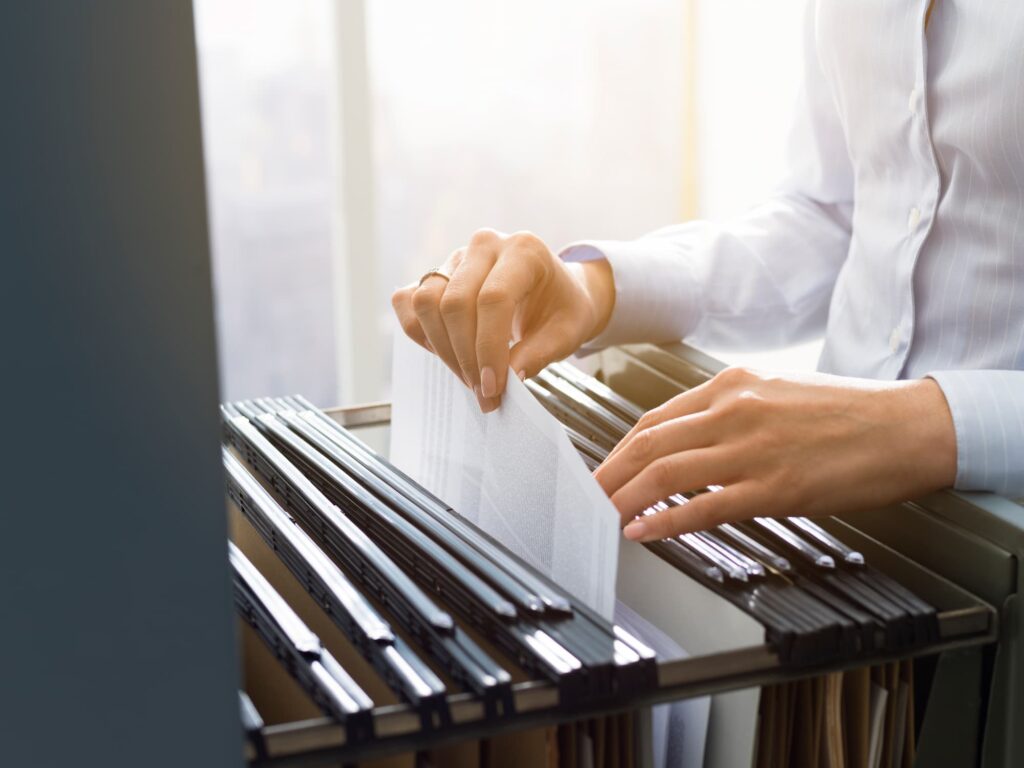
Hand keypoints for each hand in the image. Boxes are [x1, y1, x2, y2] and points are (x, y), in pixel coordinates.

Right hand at [392, 229, 614, 411]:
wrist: (555, 292)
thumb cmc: (562, 309)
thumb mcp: (566, 333)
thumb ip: (539, 354)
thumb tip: (508, 378)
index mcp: (524, 251)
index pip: (493, 299)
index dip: (488, 348)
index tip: (493, 387)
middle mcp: (485, 245)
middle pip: (455, 302)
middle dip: (465, 357)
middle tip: (483, 391)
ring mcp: (455, 257)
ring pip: (426, 302)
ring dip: (443, 349)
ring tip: (469, 377)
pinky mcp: (435, 274)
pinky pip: (408, 302)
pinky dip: (420, 333)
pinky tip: (447, 353)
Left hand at [593, 367, 957, 540]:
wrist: (907, 427)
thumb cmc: (849, 411)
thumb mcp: (778, 392)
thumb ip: (731, 410)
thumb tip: (691, 438)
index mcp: (732, 386)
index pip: (655, 419)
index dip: (621, 448)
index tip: (605, 468)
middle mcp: (733, 411)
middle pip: (647, 444)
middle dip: (607, 473)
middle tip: (585, 496)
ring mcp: (752, 449)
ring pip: (665, 473)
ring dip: (625, 498)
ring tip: (602, 517)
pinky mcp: (774, 487)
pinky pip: (704, 507)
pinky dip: (665, 522)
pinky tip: (644, 532)